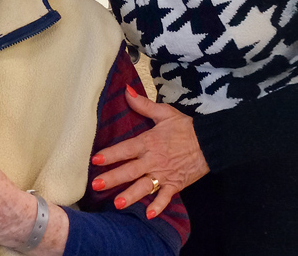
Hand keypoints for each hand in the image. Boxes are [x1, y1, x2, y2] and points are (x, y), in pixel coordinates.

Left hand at [92, 86, 208, 217]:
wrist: (209, 141)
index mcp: (149, 142)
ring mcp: (165, 174)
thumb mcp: (163, 112)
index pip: (126, 149)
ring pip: (145, 186)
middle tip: (96, 185)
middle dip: (113, 178)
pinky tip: (149, 215)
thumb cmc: (184, 126)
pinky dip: (159, 206)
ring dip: (131, 195)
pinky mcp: (176, 184)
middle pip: (130, 170)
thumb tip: (126, 90)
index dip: (111, 154)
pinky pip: (166, 197)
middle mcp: (154, 160)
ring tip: (117, 203)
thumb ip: (143, 104)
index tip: (96, 159)